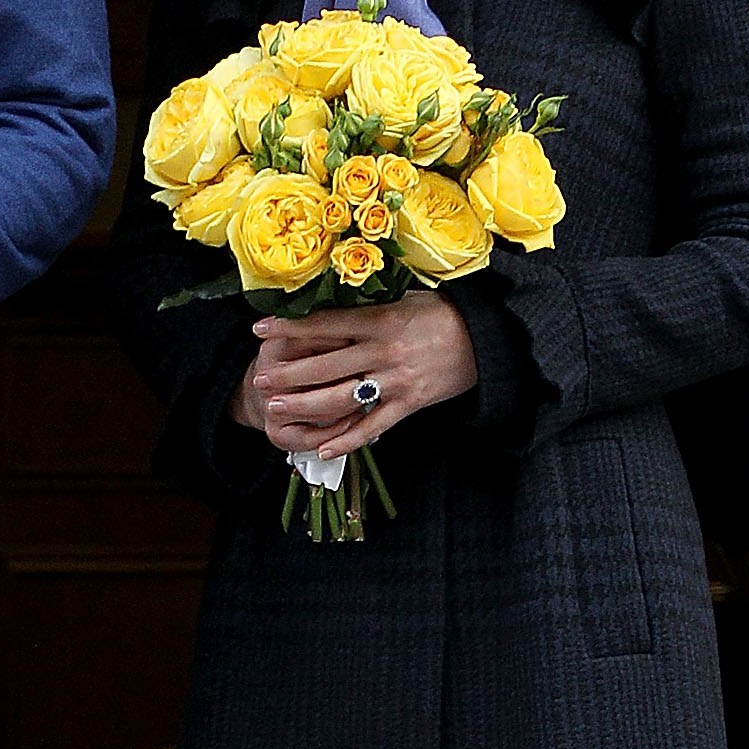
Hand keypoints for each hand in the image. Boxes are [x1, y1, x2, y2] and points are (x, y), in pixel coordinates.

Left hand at [230, 290, 478, 457]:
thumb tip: (332, 305)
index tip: (260, 329)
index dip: (289, 328)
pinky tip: (322, 448)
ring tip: (277, 408)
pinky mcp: (410, 404)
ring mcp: (396, 381)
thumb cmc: (444, 313)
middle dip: (288, 373)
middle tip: (260, 379)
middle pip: (325, 365)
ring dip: (305, 405)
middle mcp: (384, 352)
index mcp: (381, 320)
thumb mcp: (407, 299)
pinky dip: (347, 440)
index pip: (325, 324)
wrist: (489, 339)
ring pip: (341, 398)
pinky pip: (373, 427)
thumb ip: (370, 308)